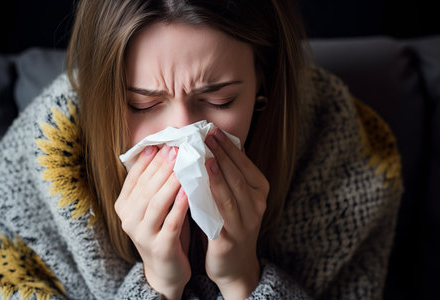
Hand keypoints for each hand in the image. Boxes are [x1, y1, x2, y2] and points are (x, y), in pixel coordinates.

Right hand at [114, 145, 190, 299]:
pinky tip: (188, 191)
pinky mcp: (160, 247)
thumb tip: (164, 149)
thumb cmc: (163, 229)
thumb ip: (155, 182)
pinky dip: (179, 205)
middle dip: (161, 166)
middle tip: (176, 148)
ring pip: (156, 203)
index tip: (162, 142)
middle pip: (146, 187)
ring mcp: (142, 234)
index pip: (135, 178)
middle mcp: (128, 219)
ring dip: (169, 181)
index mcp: (124, 206)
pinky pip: (171, 222)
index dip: (148, 160)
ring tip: (182, 164)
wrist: (166, 269)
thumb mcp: (154, 205)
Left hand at [204, 128, 269, 299]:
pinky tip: (195, 188)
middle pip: (238, 175)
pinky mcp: (229, 239)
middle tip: (206, 135)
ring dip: (218, 174)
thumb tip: (218, 144)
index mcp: (260, 190)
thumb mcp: (237, 197)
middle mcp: (256, 205)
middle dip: (222, 154)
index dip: (229, 146)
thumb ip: (231, 174)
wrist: (234, 265)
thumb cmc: (232, 223)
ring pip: (231, 194)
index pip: (244, 163)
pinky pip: (218, 216)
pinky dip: (208, 200)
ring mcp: (245, 223)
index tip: (214, 130)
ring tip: (205, 156)